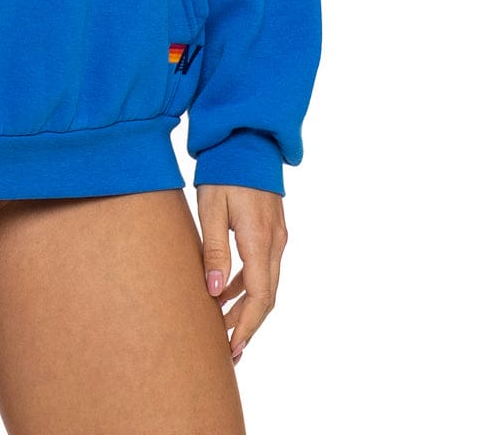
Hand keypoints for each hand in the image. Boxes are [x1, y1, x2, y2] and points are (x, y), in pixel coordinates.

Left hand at [195, 184, 287, 364]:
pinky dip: (248, 286)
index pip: (259, 296)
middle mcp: (274, 242)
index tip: (233, 347)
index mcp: (259, 239)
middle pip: (266, 296)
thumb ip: (214, 251)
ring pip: (266, 283)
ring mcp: (276, 236)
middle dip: (248, 324)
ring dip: (248, 307)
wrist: (246, 138)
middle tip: (229, 349)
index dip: (246, 325)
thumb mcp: (211, 209)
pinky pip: (263, 266)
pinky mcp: (272, 229)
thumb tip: (215, 293)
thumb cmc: (224, 170)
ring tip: (225, 327)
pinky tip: (228, 293)